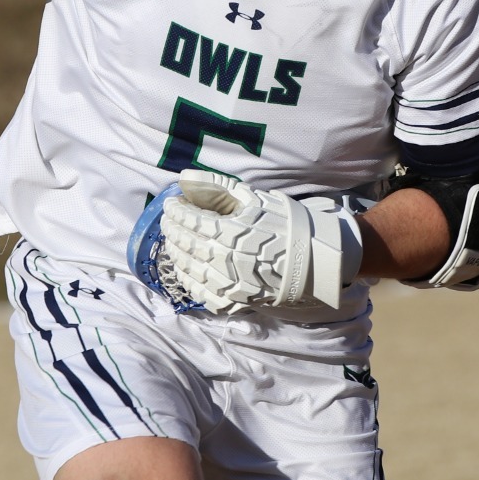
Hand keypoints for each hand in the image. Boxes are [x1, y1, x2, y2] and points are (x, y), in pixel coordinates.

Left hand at [158, 170, 360, 313]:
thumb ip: (215, 187)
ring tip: (174, 240)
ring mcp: (227, 284)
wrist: (310, 259)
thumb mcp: (251, 198)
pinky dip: (187, 278)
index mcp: (229, 232)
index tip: (171, 203)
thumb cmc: (281, 223)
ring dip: (176, 252)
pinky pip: (200, 292)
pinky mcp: (232, 301)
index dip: (176, 211)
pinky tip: (184, 267)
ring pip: (189, 268)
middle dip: (173, 230)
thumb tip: (184, 179)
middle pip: (186, 244)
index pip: (190, 221)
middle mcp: (224, 260)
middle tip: (168, 220)